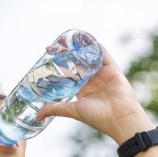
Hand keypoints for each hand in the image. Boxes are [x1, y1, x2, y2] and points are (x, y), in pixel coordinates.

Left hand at [36, 45, 153, 144]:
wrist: (120, 118)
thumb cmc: (98, 117)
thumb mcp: (73, 111)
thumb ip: (56, 108)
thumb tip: (37, 115)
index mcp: (82, 90)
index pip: (68, 75)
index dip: (58, 66)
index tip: (47, 58)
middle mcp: (92, 81)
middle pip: (77, 64)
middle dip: (65, 55)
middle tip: (53, 47)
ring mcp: (102, 74)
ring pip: (88, 57)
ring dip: (78, 48)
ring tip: (66, 39)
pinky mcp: (112, 69)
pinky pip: (103, 54)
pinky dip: (94, 46)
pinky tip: (86, 38)